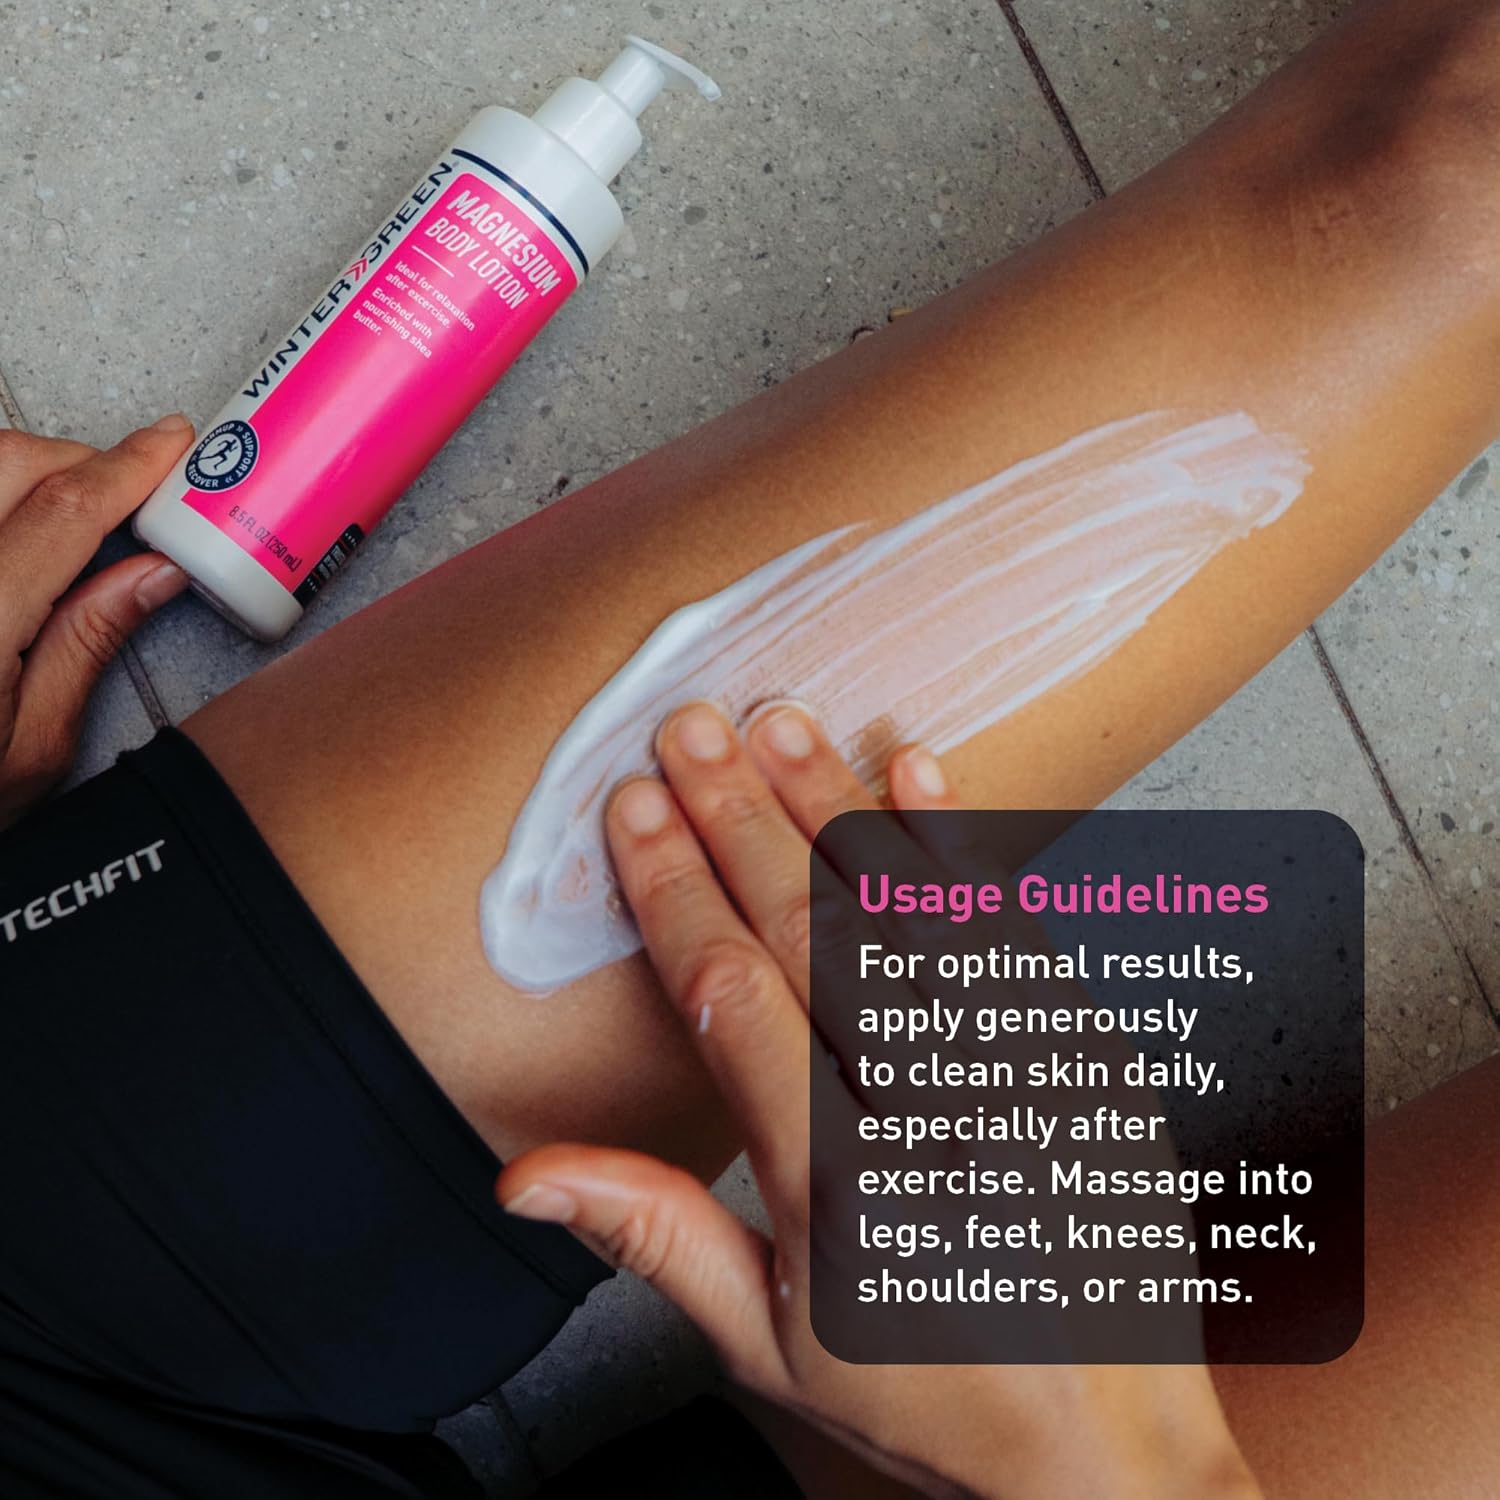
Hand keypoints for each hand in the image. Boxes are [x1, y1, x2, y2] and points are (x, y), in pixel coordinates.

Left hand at [0, 417, 193, 826]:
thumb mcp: (32, 747)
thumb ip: (87, 644)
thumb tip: (155, 571)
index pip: (64, 511)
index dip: (128, 467)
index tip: (172, 443)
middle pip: (7, 461)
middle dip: (76, 460)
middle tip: (123, 496)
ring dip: (22, 470)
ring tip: (63, 516)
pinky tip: (11, 534)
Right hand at [498, 703, 1260, 1499]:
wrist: (1109, 1443)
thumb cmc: (924, 1392)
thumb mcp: (767, 1342)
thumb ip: (652, 1235)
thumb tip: (522, 1174)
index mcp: (835, 1193)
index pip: (732, 1001)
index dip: (675, 892)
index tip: (634, 813)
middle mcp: (932, 1124)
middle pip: (814, 934)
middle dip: (738, 820)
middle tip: (689, 730)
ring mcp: (1023, 1084)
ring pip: (909, 916)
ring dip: (834, 808)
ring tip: (778, 723)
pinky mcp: (1086, 1063)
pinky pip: (1012, 937)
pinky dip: (959, 851)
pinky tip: (918, 775)